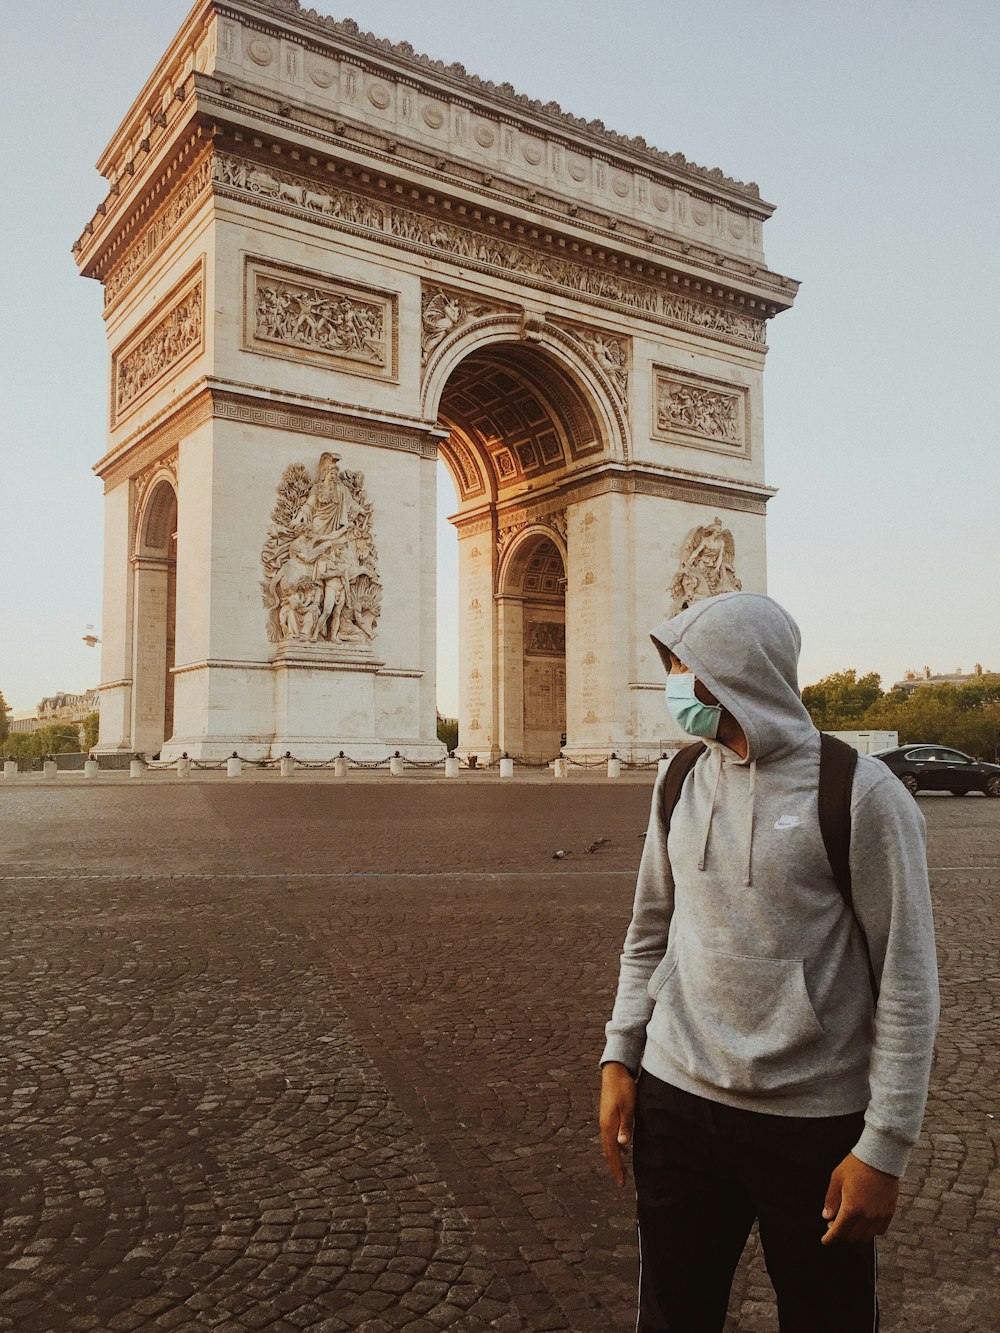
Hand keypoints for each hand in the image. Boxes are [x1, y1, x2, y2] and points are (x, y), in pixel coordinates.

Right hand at [599, 1063, 636, 1186]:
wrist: (615, 1072)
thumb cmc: (624, 1089)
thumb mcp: (628, 1107)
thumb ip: (625, 1126)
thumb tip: (622, 1145)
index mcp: (608, 1125)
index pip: (611, 1153)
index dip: (616, 1168)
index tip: (621, 1182)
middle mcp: (604, 1125)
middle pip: (608, 1151)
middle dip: (614, 1167)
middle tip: (621, 1181)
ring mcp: (605, 1120)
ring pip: (609, 1144)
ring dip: (615, 1157)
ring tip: (621, 1169)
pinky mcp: (609, 1116)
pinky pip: (611, 1136)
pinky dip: (616, 1146)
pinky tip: (623, 1148)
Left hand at [821, 1152, 899, 1244]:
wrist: (880, 1157)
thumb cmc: (856, 1165)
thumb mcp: (836, 1179)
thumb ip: (831, 1200)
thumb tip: (827, 1216)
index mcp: (852, 1208)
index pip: (839, 1231)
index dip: (830, 1238)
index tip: (825, 1240)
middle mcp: (866, 1216)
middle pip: (852, 1237)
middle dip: (841, 1234)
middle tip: (834, 1225)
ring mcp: (879, 1216)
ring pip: (866, 1237)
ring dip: (855, 1235)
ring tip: (849, 1224)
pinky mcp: (889, 1213)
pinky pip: (879, 1231)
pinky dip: (870, 1231)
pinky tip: (864, 1222)